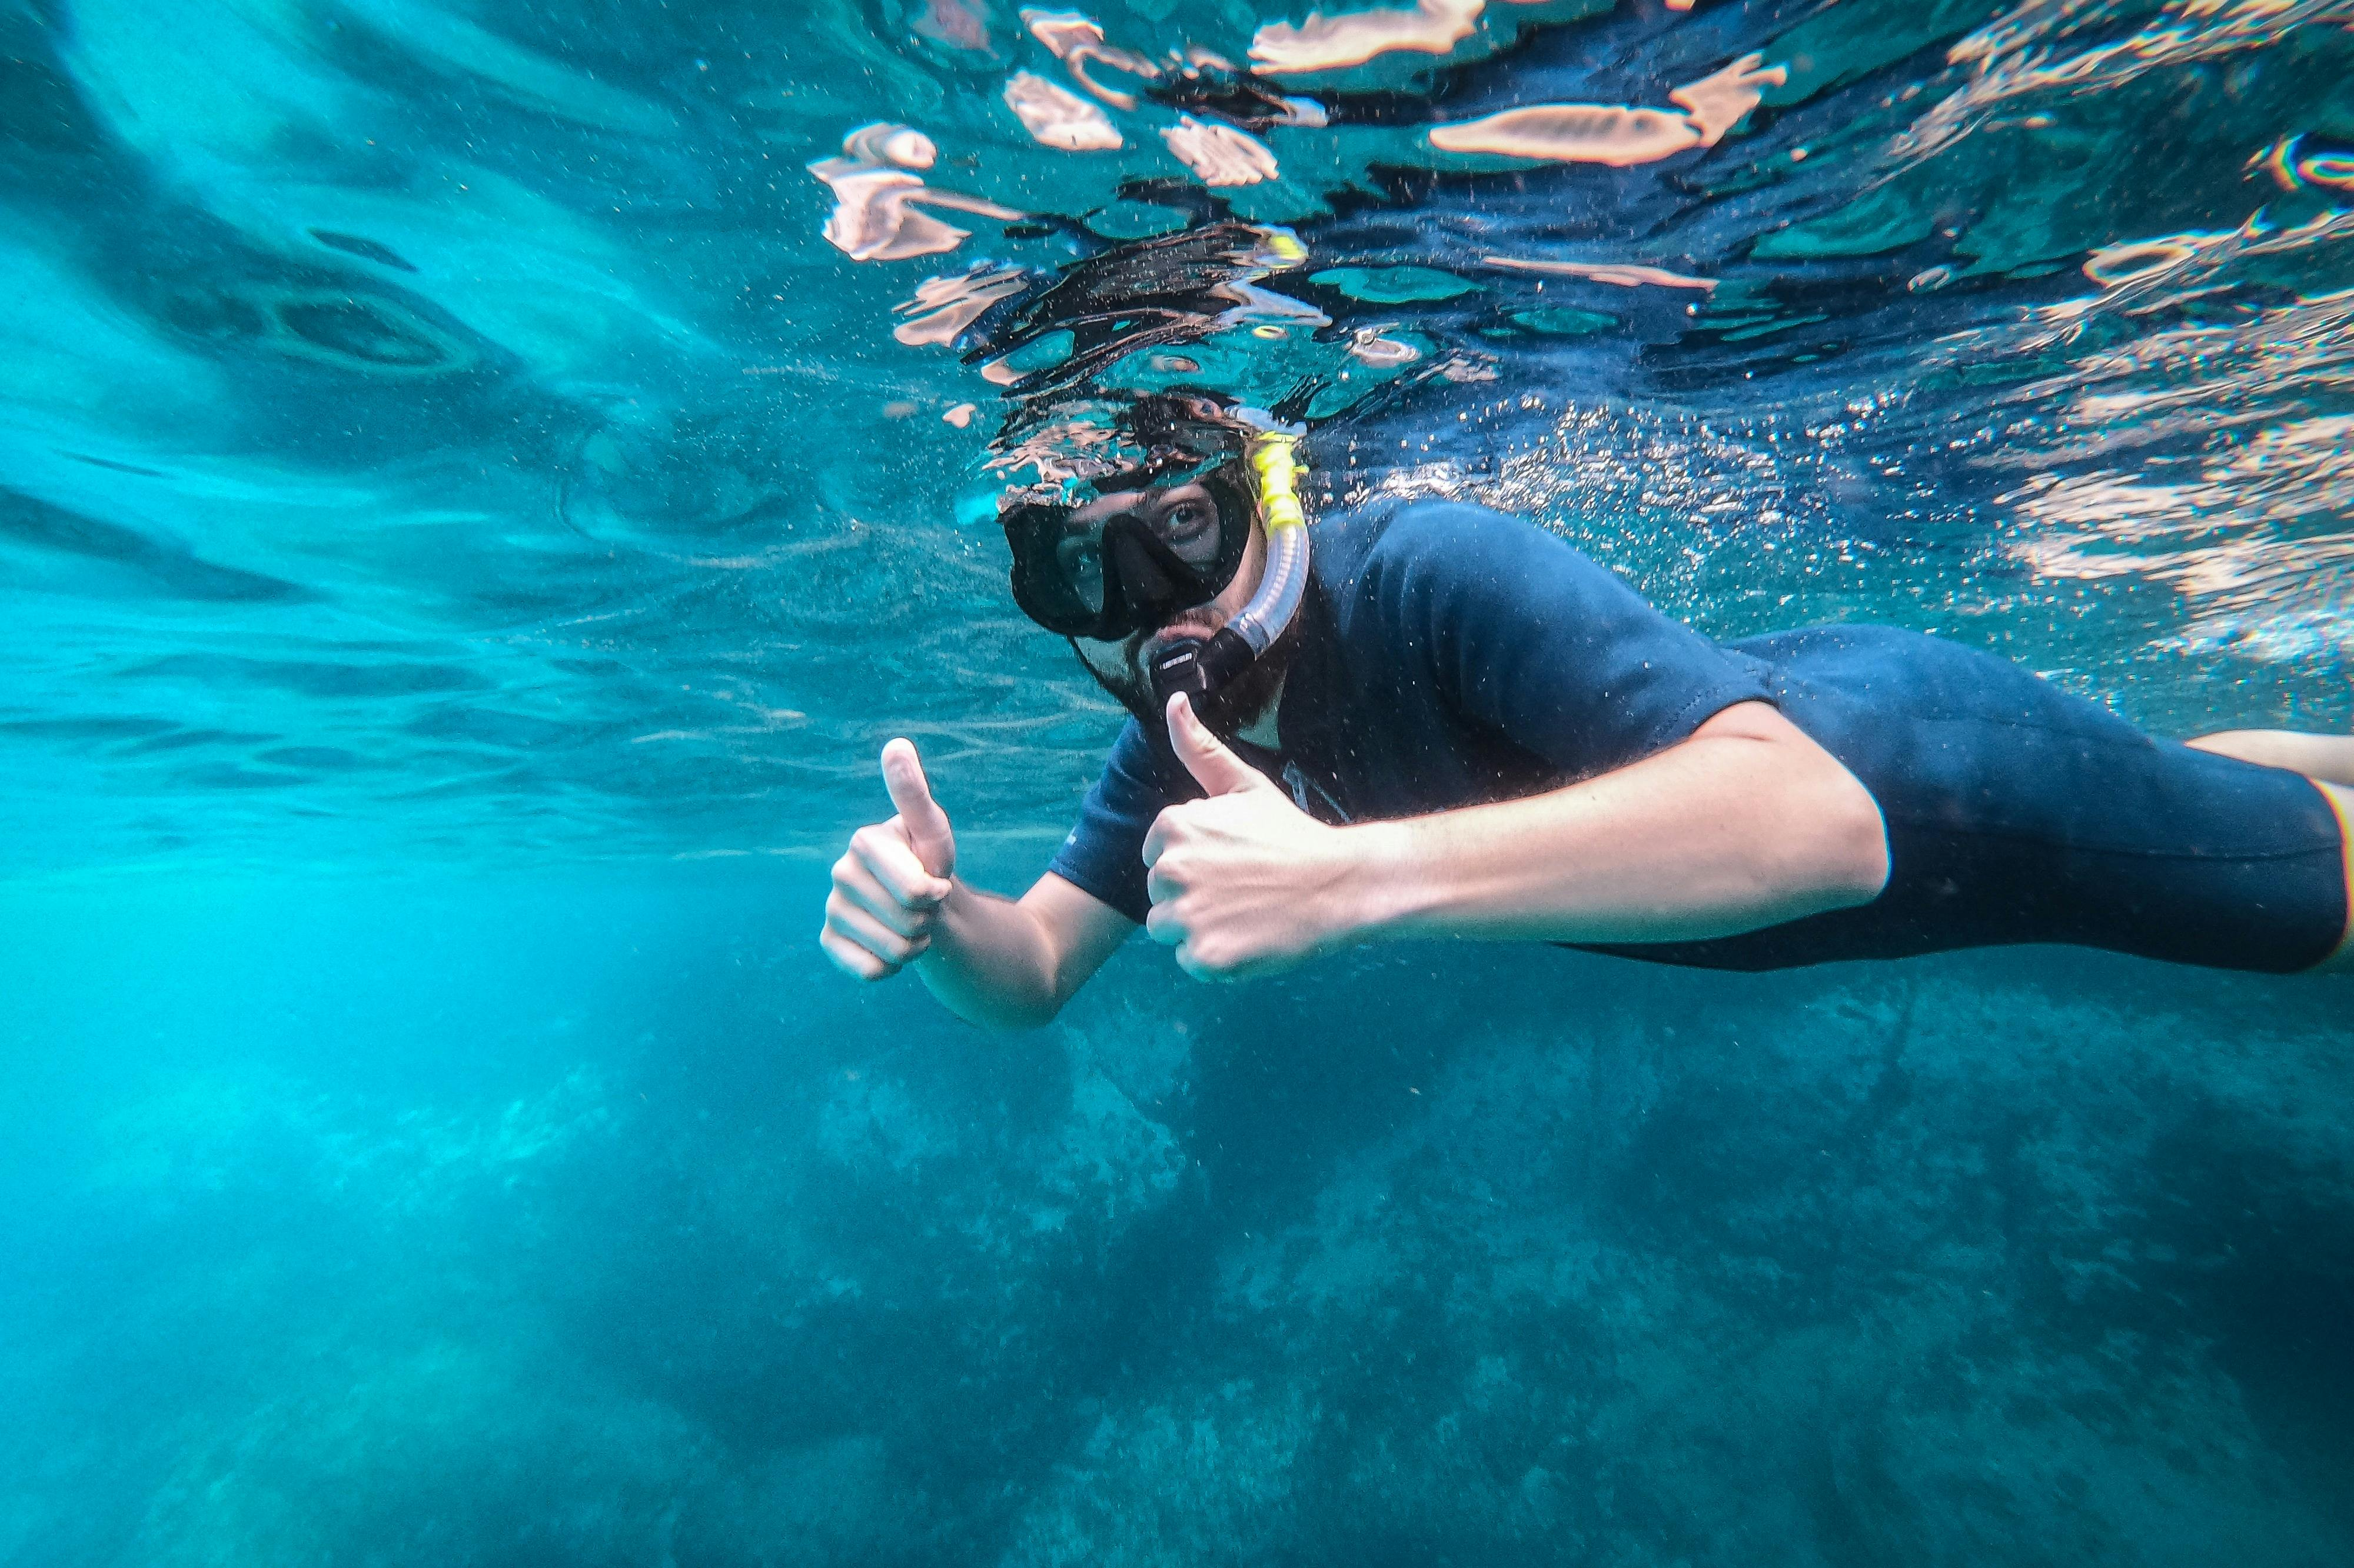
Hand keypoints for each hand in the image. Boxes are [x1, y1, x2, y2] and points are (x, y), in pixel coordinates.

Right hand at [822, 739, 956, 980]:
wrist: (922, 904)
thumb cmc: (929, 863)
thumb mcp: (932, 831)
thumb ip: (914, 793)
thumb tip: (896, 745)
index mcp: (864, 842)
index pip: (915, 890)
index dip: (935, 894)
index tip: (934, 881)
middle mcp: (839, 873)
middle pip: (907, 922)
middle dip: (927, 919)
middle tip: (923, 903)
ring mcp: (832, 908)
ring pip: (893, 950)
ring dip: (914, 944)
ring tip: (911, 922)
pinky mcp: (829, 941)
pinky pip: (869, 971)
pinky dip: (891, 966)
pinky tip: (889, 944)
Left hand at [1143, 693, 1365, 979]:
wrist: (1341, 885)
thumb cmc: (1291, 835)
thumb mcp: (1245, 785)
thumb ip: (1200, 749)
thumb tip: (1172, 701)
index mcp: (1174, 826)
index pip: (1156, 854)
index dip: (1193, 860)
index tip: (1229, 861)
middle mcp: (1171, 870)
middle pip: (1159, 894)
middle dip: (1192, 894)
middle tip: (1241, 888)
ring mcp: (1187, 916)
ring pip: (1167, 930)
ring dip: (1198, 928)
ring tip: (1242, 914)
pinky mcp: (1204, 957)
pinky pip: (1191, 962)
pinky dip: (1217, 958)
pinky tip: (1249, 938)